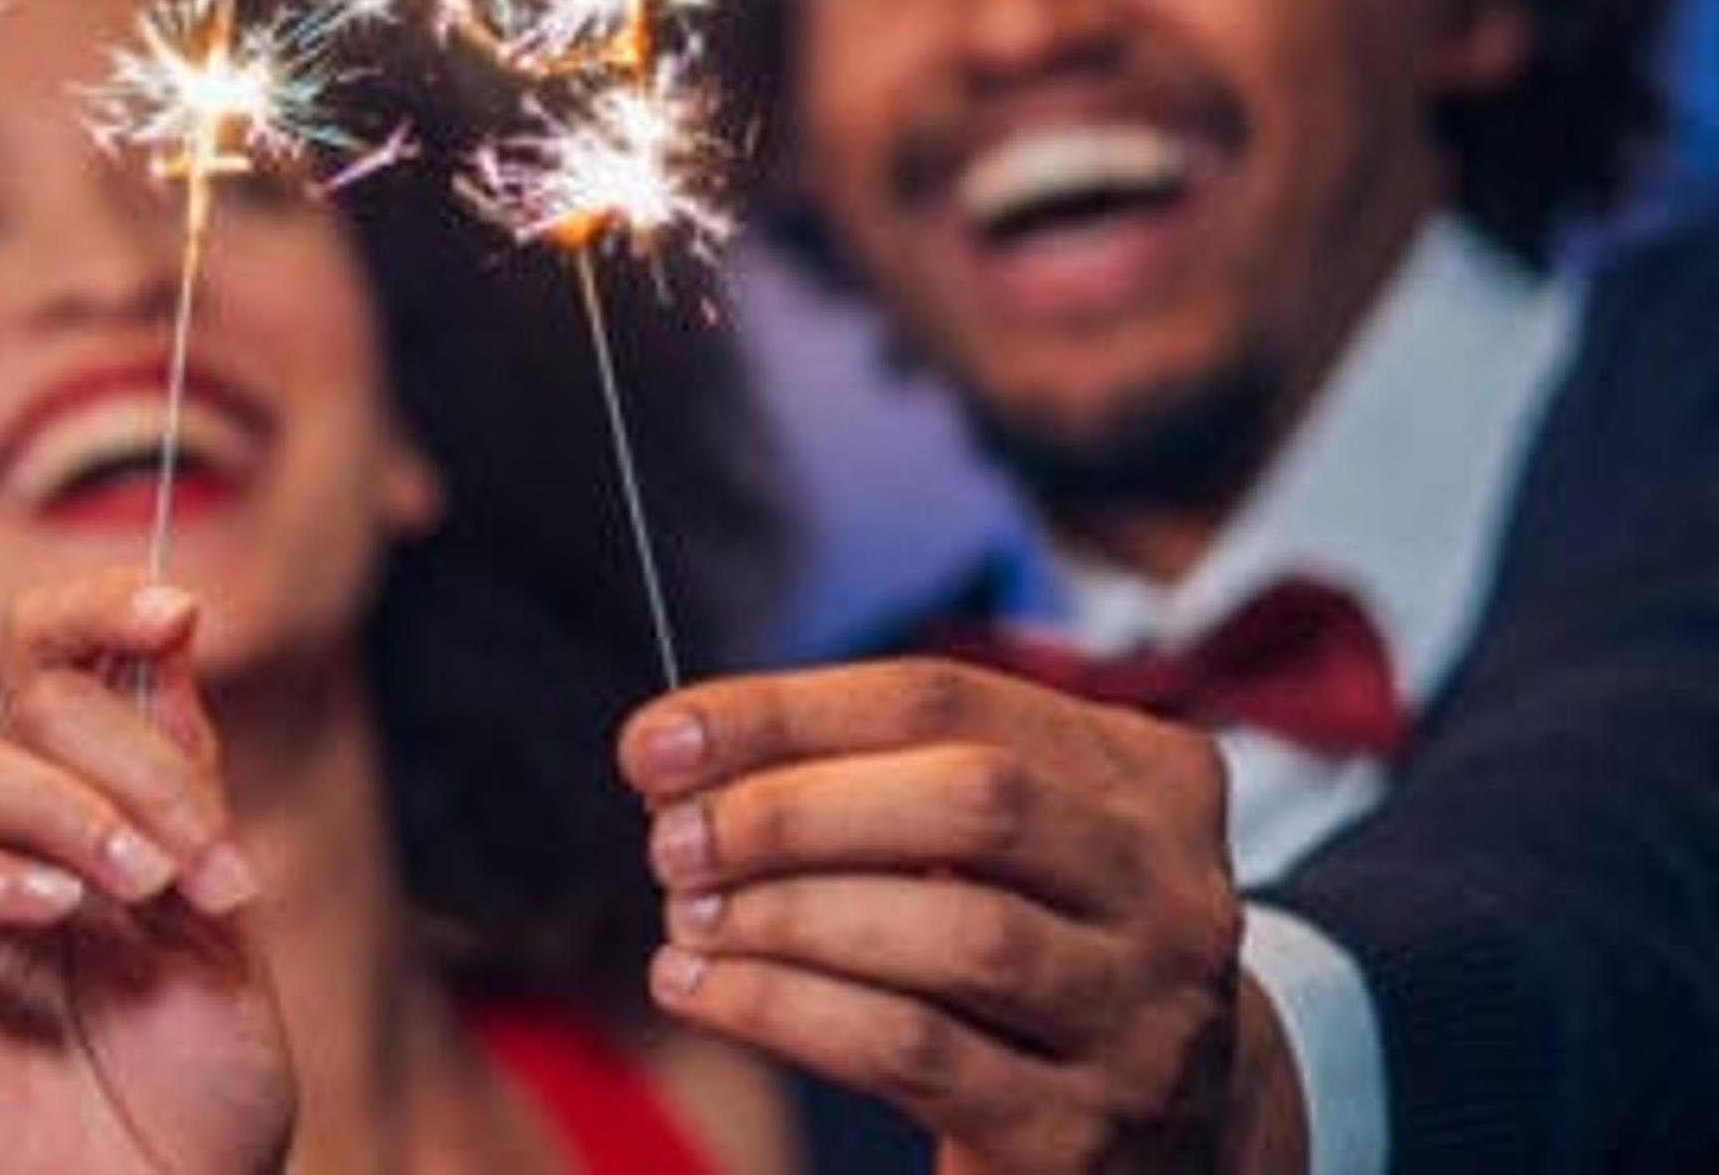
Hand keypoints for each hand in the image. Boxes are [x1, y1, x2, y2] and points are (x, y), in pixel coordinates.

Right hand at [0, 568, 289, 1174]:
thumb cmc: (197, 1094)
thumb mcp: (221, 914)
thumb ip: (183, 778)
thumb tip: (169, 622)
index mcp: (71, 797)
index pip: (43, 656)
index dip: (92, 610)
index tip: (171, 608)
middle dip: (115, 757)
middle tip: (190, 857)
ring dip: (50, 805)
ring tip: (138, 889)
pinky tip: (52, 914)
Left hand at [619, 659, 1264, 1172]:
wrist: (1170, 1142)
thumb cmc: (1033, 951)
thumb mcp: (1000, 846)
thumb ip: (876, 779)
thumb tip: (682, 752)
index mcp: (1146, 777)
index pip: (945, 697)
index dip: (783, 710)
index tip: (656, 739)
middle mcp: (1171, 887)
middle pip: (975, 800)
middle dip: (793, 809)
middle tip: (673, 839)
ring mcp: (1144, 1016)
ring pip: (957, 932)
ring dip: (786, 914)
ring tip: (685, 914)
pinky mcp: (1083, 1129)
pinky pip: (916, 1049)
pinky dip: (786, 1008)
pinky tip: (702, 986)